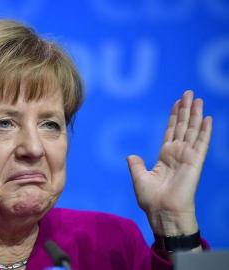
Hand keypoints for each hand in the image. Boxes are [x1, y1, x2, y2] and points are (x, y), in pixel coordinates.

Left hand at [127, 90, 211, 234]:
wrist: (162, 212)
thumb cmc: (152, 199)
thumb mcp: (139, 179)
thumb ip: (136, 165)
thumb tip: (130, 155)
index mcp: (164, 156)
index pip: (170, 131)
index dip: (174, 117)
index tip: (176, 103)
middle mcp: (177, 154)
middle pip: (182, 126)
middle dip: (185, 110)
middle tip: (188, 93)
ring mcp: (187, 157)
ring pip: (192, 130)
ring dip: (195, 114)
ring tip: (196, 98)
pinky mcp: (194, 162)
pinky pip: (201, 143)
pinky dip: (204, 131)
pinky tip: (207, 118)